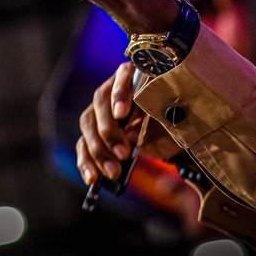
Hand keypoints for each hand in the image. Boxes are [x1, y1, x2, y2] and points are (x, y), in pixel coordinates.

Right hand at [76, 61, 178, 185]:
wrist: (170, 135)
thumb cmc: (172, 120)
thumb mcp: (171, 119)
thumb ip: (155, 122)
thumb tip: (131, 136)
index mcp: (135, 76)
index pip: (123, 76)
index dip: (120, 94)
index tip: (122, 114)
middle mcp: (112, 89)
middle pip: (100, 104)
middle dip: (109, 131)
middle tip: (123, 154)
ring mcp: (100, 111)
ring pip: (89, 126)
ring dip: (98, 151)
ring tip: (113, 173)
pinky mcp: (94, 133)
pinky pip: (84, 145)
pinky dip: (86, 162)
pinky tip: (92, 179)